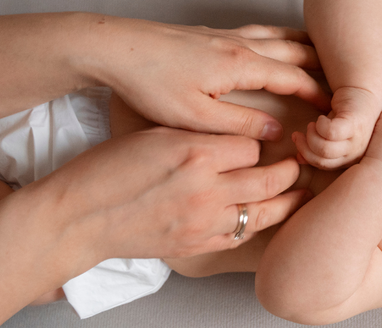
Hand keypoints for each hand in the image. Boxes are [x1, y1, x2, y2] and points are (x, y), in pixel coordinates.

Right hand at [30, 127, 307, 262]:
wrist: (79, 217)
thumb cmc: (108, 170)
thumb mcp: (155, 136)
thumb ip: (199, 136)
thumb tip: (235, 139)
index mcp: (195, 153)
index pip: (252, 145)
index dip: (259, 142)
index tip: (263, 141)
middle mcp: (206, 189)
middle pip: (270, 177)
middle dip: (290, 169)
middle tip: (301, 162)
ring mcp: (204, 222)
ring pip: (264, 211)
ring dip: (287, 200)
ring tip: (300, 191)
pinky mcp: (197, 245)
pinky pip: (241, 234)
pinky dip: (257, 223)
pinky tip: (264, 215)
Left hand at [81, 16, 330, 140]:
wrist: (115, 48)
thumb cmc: (150, 84)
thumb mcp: (196, 117)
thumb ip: (240, 124)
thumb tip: (275, 131)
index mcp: (240, 65)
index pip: (293, 78)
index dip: (317, 93)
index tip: (335, 108)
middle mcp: (238, 45)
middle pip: (292, 51)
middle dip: (320, 66)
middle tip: (341, 81)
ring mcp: (223, 36)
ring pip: (276, 36)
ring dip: (302, 46)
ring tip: (321, 56)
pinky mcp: (208, 34)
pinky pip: (257, 32)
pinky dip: (277, 37)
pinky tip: (272, 43)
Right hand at [292, 86, 381, 169]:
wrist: (363, 95)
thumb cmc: (343, 117)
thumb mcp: (328, 137)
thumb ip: (315, 149)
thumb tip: (299, 158)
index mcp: (348, 160)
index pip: (322, 165)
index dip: (305, 154)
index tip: (297, 139)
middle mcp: (355, 153)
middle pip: (322, 161)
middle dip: (305, 146)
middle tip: (301, 133)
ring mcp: (357, 140)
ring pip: (325, 149)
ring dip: (312, 136)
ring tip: (312, 125)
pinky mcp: (354, 124)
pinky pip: (331, 132)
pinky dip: (321, 125)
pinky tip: (321, 118)